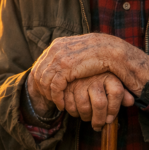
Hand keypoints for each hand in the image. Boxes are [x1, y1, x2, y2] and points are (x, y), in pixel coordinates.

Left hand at [31, 33, 148, 109]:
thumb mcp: (78, 52)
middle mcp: (55, 49)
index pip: (40, 64)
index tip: (46, 91)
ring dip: (49, 95)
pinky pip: (55, 86)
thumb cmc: (98, 53)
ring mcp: (59, 57)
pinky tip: (62, 104)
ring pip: (44, 81)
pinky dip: (57, 98)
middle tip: (48, 99)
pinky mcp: (66, 67)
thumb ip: (68, 56)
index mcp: (57, 45)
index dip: (41, 79)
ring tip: (56, 103)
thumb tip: (58, 64)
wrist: (110, 49)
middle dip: (41, 88)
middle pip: (38, 72)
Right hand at [63, 73, 134, 130]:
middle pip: (99, 104)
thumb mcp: (113, 83)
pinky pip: (70, 106)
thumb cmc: (99, 79)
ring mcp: (80, 82)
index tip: (110, 119)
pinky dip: (74, 113)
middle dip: (99, 120)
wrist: (76, 66)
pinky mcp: (67, 87)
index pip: (116, 93)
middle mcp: (95, 78)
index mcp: (109, 76)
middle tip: (98, 125)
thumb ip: (123, 93)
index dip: (114, 110)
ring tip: (88, 117)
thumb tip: (130, 102)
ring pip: (84, 107)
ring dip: (86, 117)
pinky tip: (78, 111)